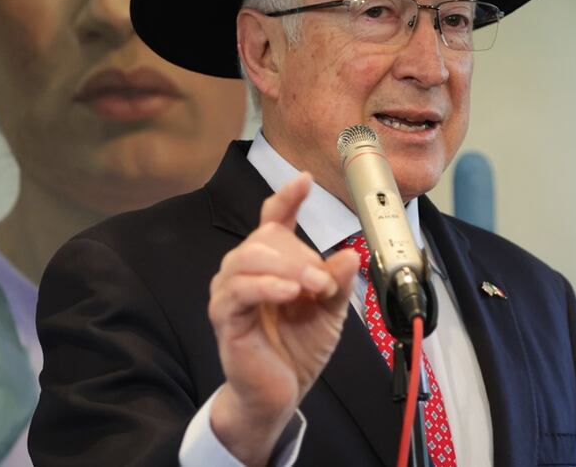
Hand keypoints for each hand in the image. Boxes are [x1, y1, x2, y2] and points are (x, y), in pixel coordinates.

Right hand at [207, 172, 359, 465]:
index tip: (304, 180)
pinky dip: (267, 285)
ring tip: (311, 287)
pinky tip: (289, 293)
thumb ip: (337, 282)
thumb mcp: (329, 311)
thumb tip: (350, 254)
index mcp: (270, 263)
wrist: (280, 394)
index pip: (273, 219)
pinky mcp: (225, 316)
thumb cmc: (297, 349)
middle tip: (323, 281)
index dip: (286, 197)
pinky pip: (240, 289)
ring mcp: (230, 292)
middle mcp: (245, 270)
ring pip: (250, 256)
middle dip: (300, 254)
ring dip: (288, 267)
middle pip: (266, 237)